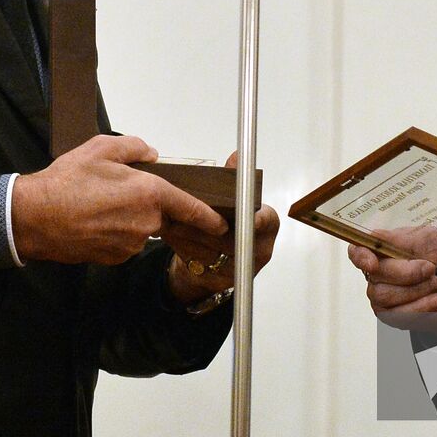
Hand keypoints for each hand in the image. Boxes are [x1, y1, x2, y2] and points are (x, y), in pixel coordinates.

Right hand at [11, 135, 226, 264]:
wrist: (34, 218)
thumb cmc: (66, 182)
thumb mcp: (100, 149)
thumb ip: (134, 147)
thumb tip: (151, 154)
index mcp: (148, 193)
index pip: (189, 207)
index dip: (208, 215)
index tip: (222, 222)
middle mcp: (146, 222)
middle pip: (161, 215)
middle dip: (148, 206)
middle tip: (117, 195)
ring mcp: (131, 243)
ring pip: (142, 229)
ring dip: (130, 219)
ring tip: (99, 205)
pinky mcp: (116, 257)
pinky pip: (126, 242)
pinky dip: (116, 232)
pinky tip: (94, 221)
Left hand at [165, 150, 279, 303]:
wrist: (220, 263)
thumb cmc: (230, 225)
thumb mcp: (236, 202)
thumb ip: (235, 181)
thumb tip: (236, 157)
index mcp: (267, 228)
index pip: (267, 222)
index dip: (258, 219)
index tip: (251, 218)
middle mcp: (258, 250)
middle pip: (230, 236)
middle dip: (205, 221)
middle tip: (184, 208)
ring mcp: (239, 267)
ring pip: (208, 249)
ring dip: (186, 233)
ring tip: (169, 217)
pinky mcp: (218, 280)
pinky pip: (195, 259)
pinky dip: (180, 245)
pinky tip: (169, 232)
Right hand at [347, 242, 436, 335]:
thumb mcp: (427, 238)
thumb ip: (401, 238)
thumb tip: (374, 236)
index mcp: (382, 251)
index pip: (357, 252)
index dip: (360, 257)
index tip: (373, 263)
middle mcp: (377, 275)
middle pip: (375, 276)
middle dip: (406, 273)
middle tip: (430, 268)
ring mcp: (383, 298)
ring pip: (386, 296)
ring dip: (417, 289)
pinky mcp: (395, 317)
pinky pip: (400, 315)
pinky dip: (422, 306)